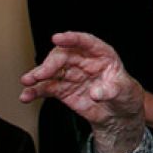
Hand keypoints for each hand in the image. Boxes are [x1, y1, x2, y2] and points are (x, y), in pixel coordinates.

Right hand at [20, 31, 145, 152]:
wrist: (119, 113)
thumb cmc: (125, 95)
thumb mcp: (125, 91)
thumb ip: (111, 90)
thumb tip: (96, 92)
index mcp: (102, 55)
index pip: (87, 42)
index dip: (72, 39)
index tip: (58, 38)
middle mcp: (84, 62)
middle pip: (63, 56)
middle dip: (50, 63)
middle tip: (41, 73)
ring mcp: (72, 75)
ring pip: (52, 71)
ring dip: (38, 75)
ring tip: (28, 81)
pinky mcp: (63, 89)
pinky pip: (47, 88)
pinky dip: (36, 91)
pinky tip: (27, 95)